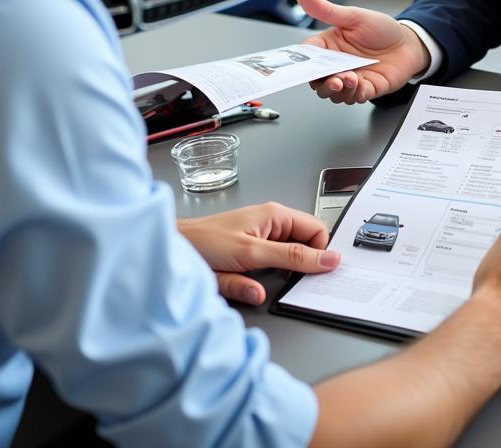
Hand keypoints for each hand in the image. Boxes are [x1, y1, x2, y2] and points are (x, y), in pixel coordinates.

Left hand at [178, 202, 339, 304]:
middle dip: (303, 266)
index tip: (319, 273)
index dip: (321, 252)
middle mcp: (271, 225)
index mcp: (277, 215)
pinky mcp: (251, 256)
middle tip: (294, 283)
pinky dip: (267, 282)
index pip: (318, 230)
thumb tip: (328, 260)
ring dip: (283, 276)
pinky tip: (255, 285)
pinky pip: (271, 271)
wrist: (172, 251)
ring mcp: (261, 241)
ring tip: (268, 282)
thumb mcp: (253, 253)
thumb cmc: (204, 242)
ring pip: (288, 261)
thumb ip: (292, 258)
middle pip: (305, 246)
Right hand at [296, 0, 430, 103]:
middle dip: (322, 83)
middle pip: (317, 81)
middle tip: (333, 79)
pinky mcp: (366, 89)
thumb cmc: (381, 29)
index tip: (303, 66)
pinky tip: (359, 84)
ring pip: (333, 93)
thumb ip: (326, 9)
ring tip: (349, 79)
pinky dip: (354, 94)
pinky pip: (354, 97)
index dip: (302, 63)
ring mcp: (350, 79)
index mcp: (328, 46)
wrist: (409, 43)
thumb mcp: (353, 16)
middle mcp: (336, 65)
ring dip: (338, 90)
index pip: (306, 57)